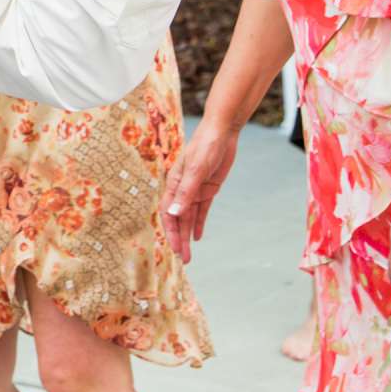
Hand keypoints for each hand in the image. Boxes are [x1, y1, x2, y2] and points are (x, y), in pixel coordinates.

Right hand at [163, 119, 239, 263]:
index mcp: (174, 183)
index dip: (171, 231)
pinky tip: (198, 236)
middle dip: (180, 239)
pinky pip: (202, 210)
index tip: (175, 247)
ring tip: (189, 254)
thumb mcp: (197, 170)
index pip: (168, 212)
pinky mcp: (208, 188)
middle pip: (178, 219)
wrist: (222, 132)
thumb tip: (173, 214)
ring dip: (188, 235)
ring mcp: (195, 189)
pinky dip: (199, 223)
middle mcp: (183, 188)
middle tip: (184, 259)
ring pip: (189, 217)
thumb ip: (186, 193)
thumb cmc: (205, 146)